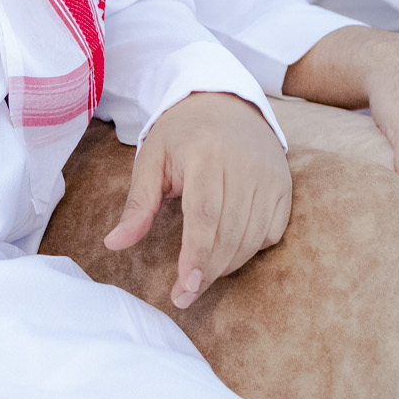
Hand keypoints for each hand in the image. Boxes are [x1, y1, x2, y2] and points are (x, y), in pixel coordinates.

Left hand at [104, 92, 290, 309]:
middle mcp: (244, 164)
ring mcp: (270, 176)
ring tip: (201, 274)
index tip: (184, 288)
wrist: (226, 102)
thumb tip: (114, 244)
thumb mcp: (151, 159)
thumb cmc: (182, 134)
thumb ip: (138, 204)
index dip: (196, 255)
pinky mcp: (285, 186)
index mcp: (206, 154)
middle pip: (230, 232)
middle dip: (208, 271)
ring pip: (252, 238)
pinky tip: (228, 250)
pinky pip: (271, 233)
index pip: (205, 214)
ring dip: (227, 265)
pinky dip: (250, 249)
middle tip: (185, 295)